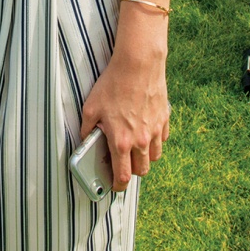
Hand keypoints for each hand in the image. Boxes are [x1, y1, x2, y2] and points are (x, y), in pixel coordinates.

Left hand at [78, 39, 169, 190]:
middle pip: (142, 171)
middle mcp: (141, 141)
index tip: (114, 185)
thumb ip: (86, 129)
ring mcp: (155, 131)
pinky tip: (145, 130)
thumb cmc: (113, 84)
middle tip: (123, 163)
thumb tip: (85, 140)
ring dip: (144, 157)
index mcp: (121, 142)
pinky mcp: (164, 119)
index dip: (118, 186)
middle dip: (132, 172)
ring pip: (154, 157)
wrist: (137, 64)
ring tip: (134, 147)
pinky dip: (154, 140)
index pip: (123, 177)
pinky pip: (161, 139)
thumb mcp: (90, 107)